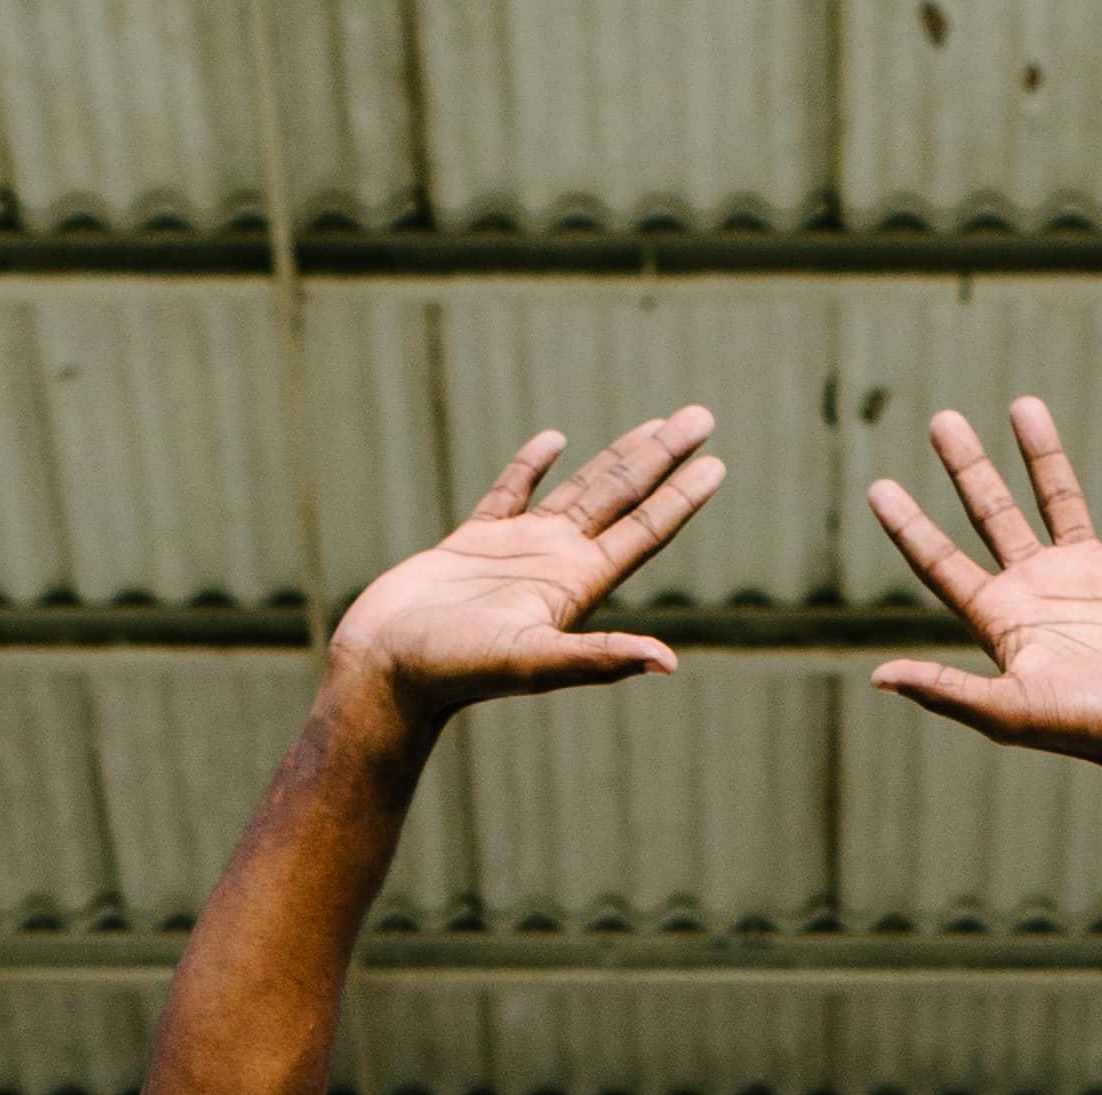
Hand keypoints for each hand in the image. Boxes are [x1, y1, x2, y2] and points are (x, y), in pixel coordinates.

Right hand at [325, 412, 722, 720]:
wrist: (385, 672)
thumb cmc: (455, 671)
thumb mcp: (535, 662)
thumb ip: (600, 659)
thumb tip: (668, 663)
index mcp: (577, 586)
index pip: (643, 531)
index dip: (681, 498)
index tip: (716, 461)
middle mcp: (556, 564)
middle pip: (623, 499)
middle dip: (663, 459)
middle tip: (703, 415)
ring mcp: (516, 552)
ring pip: (579, 490)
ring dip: (619, 457)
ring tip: (656, 424)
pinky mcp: (471, 543)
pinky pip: (510, 493)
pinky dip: (531, 465)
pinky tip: (553, 440)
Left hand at [870, 401, 1101, 766]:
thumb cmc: (1094, 729)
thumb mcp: (1011, 711)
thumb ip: (947, 691)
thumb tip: (879, 677)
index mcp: (1004, 621)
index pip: (942, 564)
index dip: (909, 528)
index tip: (877, 487)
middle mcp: (1041, 592)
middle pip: (993, 515)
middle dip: (967, 468)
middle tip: (942, 420)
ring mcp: (1093, 579)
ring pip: (1059, 500)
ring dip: (1041, 454)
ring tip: (1022, 404)